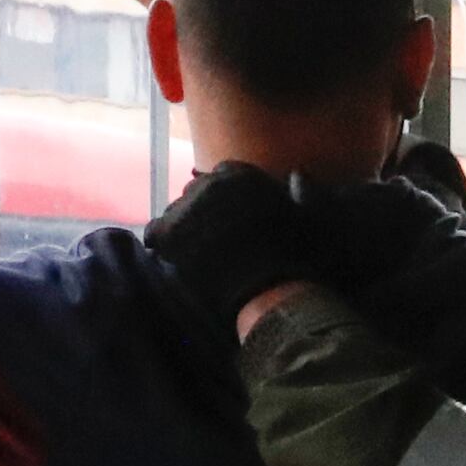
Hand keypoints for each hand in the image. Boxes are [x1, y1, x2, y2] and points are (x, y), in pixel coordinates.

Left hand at [157, 160, 329, 333]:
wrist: (271, 291)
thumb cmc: (295, 259)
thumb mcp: (309, 218)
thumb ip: (303, 192)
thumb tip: (298, 175)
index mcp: (242, 175)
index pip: (221, 177)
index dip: (224, 201)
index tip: (231, 220)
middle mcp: (211, 183)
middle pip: (195, 193)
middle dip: (201, 213)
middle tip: (213, 241)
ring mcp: (187, 207)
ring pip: (175, 212)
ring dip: (183, 230)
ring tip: (196, 255)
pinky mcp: (169, 233)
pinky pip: (156, 232)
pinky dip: (163, 244)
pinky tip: (175, 260)